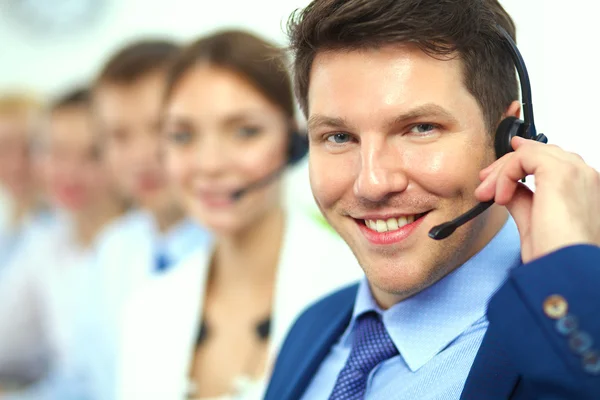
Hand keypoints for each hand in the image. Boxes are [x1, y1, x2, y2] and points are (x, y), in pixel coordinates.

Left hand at [475, 136, 599, 262]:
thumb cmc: (557, 257)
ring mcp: (576, 172)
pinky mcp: (560, 172)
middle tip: (484, 187)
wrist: (566, 271)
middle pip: (540, 153)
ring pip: (530, 152)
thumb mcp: (535, 223)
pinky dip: (505, 174)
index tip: (496, 181)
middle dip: (506, 167)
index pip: (551, 162)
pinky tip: (500, 197)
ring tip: (487, 194)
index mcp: (585, 189)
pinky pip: (525, 157)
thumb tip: (508, 189)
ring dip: (502, 171)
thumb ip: (524, 200)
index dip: (519, 166)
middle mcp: (585, 177)